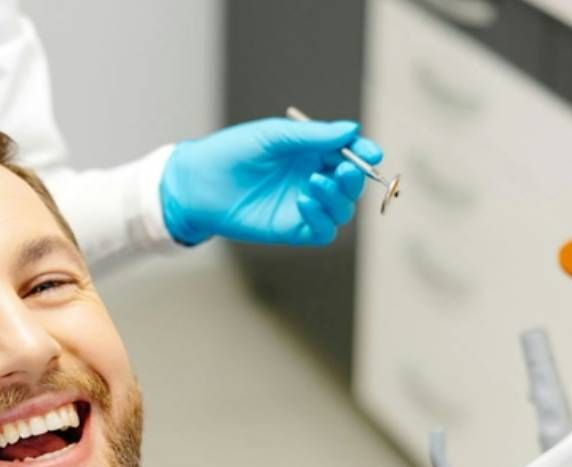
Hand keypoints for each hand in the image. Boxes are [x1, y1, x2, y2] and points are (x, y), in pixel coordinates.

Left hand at [159, 116, 383, 246]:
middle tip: (342, 171)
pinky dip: (322, 219)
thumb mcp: (274, 136)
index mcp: (311, 153)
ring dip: (337, 198)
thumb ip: (312, 136)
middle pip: (350, 185)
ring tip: (314, 184)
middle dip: (353, 179)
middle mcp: (312, 180)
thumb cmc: (233, 152)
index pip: (349, 155)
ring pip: (341, 210)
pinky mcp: (292, 230)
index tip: (372, 153)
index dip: (364, 154)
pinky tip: (304, 202)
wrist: (200, 183)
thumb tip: (351, 130)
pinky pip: (322, 231)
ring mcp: (303, 207)